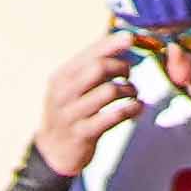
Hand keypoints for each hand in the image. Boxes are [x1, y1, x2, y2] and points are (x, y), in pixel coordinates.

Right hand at [35, 32, 143, 183]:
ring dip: (128, 90)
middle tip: (128, 75)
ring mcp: (72, 114)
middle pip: (99, 68)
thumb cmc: (71, 112)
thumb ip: (90, 66)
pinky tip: (137, 107)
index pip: (89, 53)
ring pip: (109, 91)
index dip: (112, 44)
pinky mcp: (83, 133)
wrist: (54, 151)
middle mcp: (63, 93)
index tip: (131, 38)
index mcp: (61, 77)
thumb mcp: (71, 87)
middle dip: (121, 67)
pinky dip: (131, 109)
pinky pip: (114, 116)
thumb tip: (120, 40)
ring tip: (132, 94)